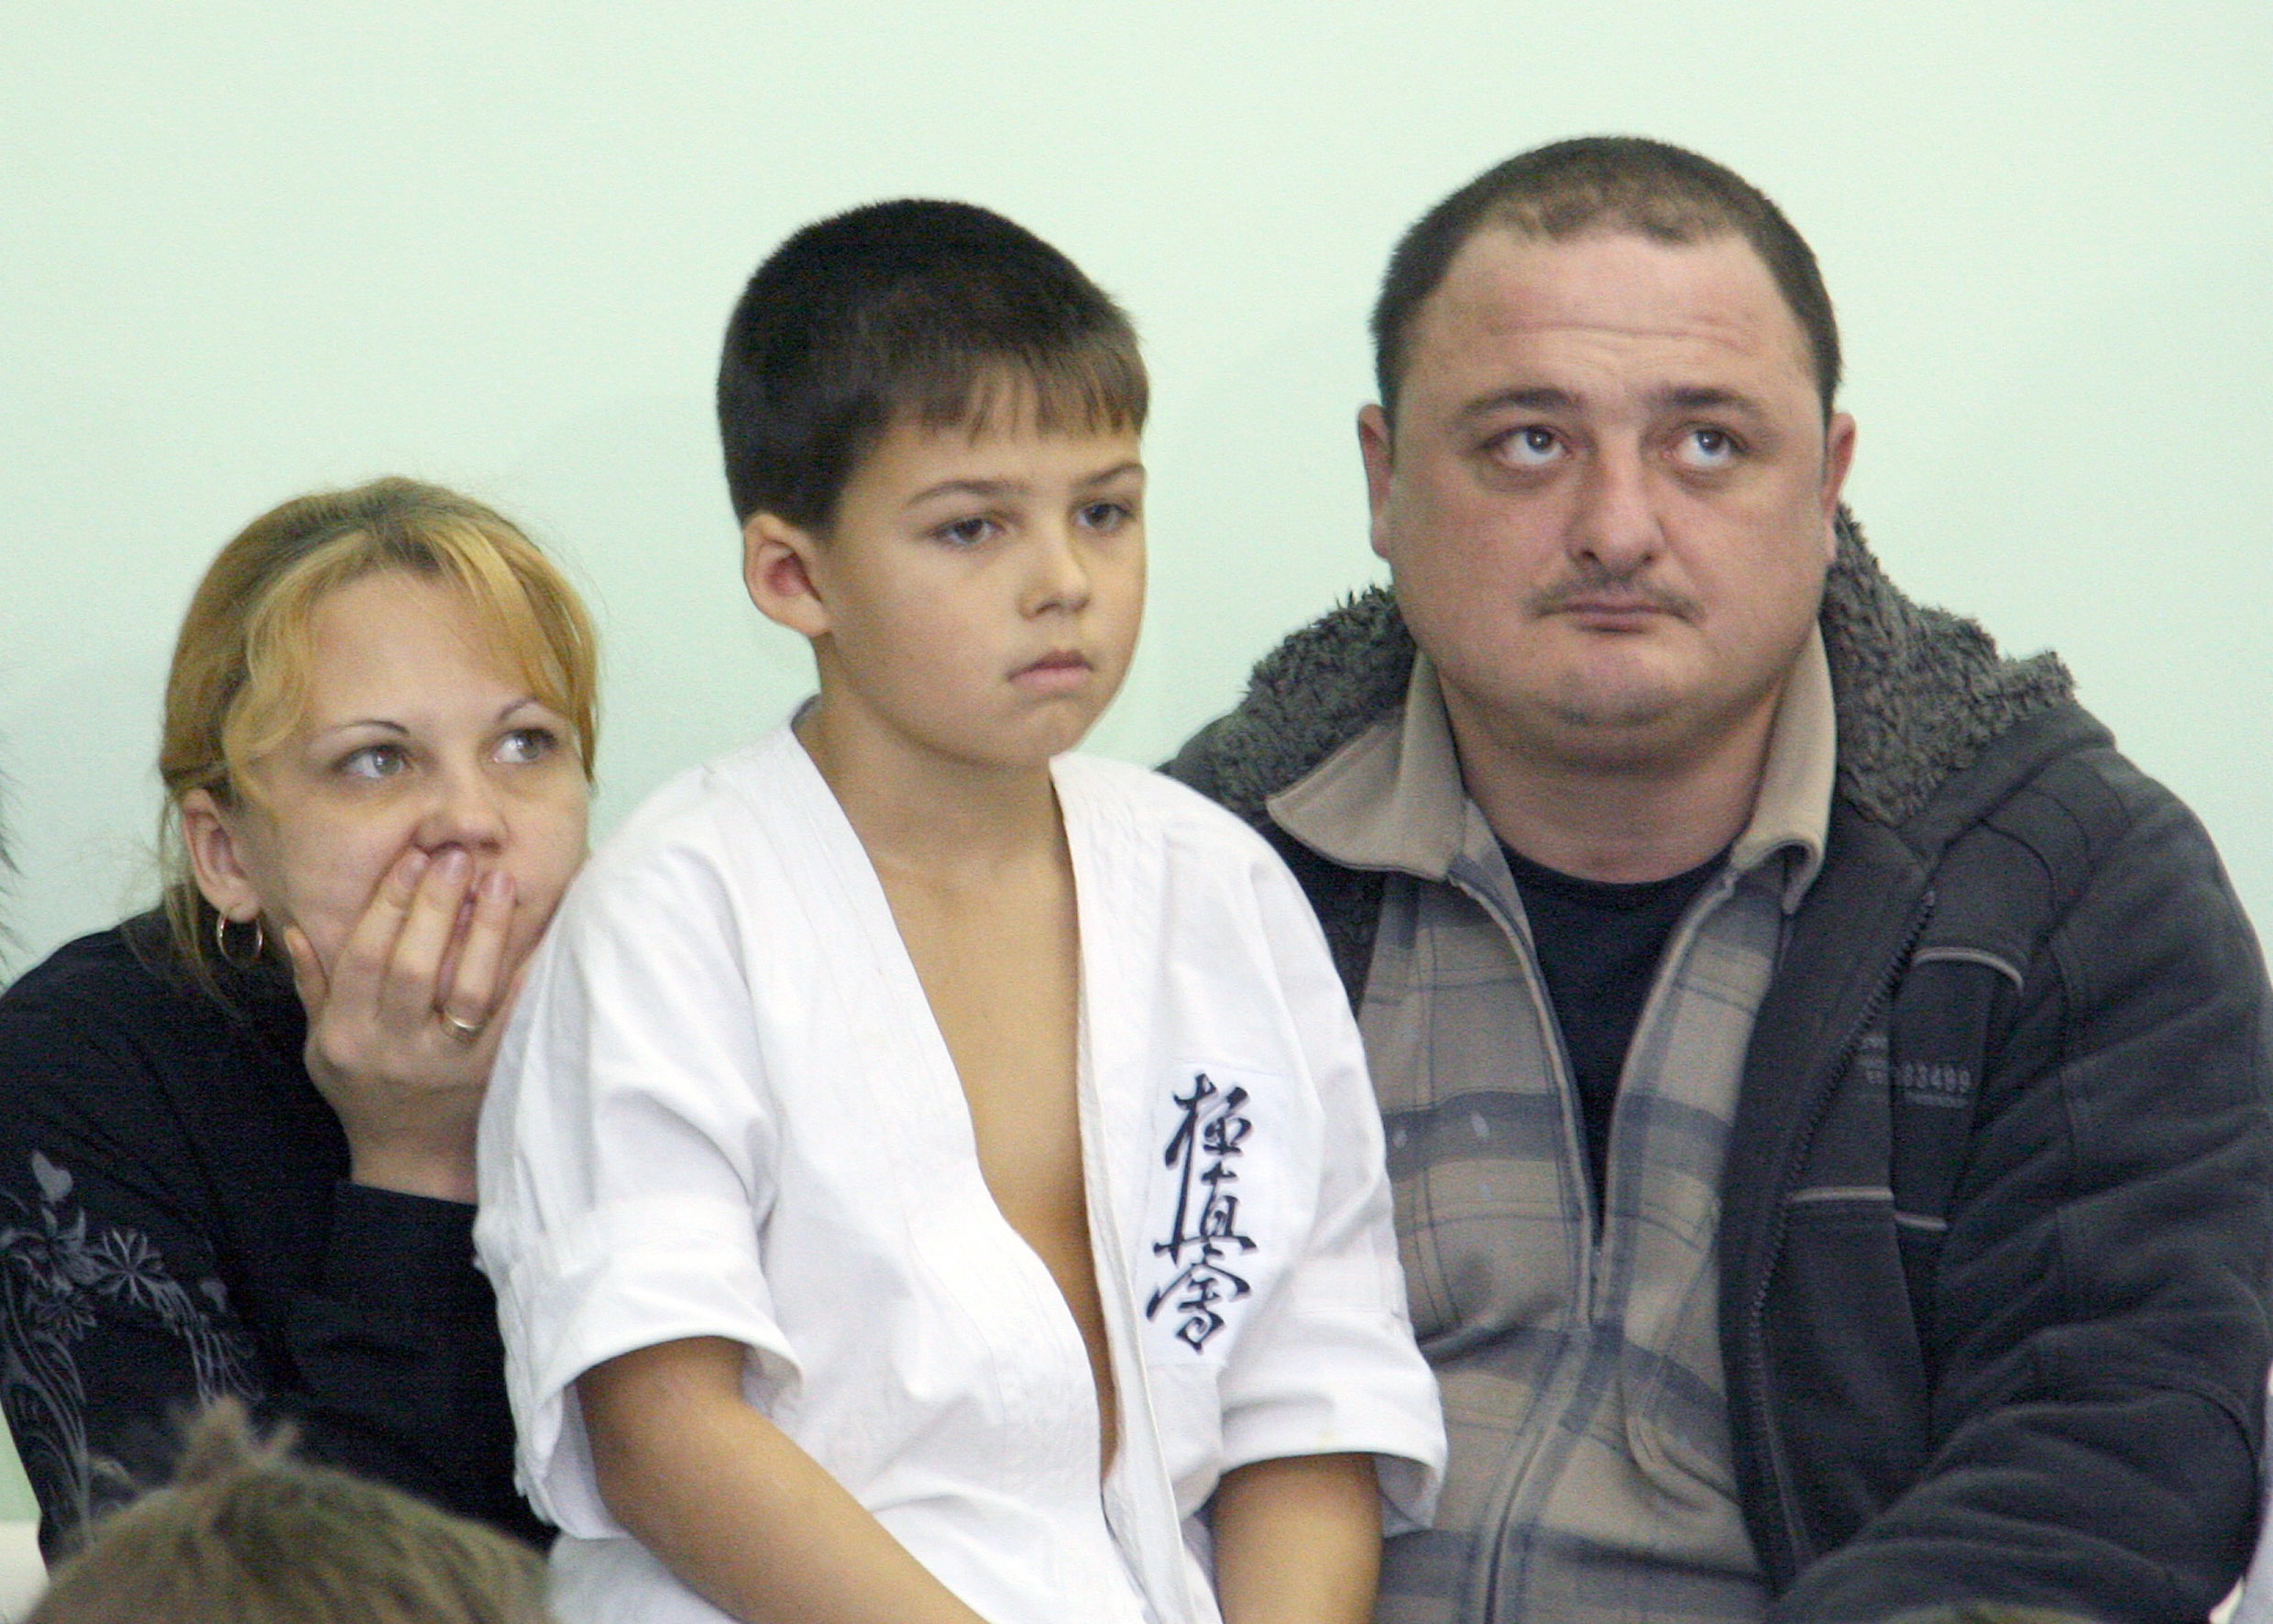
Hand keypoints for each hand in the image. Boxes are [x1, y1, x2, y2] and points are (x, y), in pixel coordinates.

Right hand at [282, 846, 521, 1203]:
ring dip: (485, 932)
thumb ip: (314, 986)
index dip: (388, 904)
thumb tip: (295, 928)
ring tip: (499, 880)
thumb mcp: (322, 1044)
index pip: (364, 957)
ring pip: (466, 991)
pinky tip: (544, 933)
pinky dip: (528, 974)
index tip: (413, 858)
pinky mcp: (489, 1071)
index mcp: (347, 1033)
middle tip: (458, 855)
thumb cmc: (364, 1087)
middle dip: (435, 905)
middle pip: (413, 967)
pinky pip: (511, 1017)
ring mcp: (444, 1062)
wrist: (412, 1157)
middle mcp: (393, 1047)